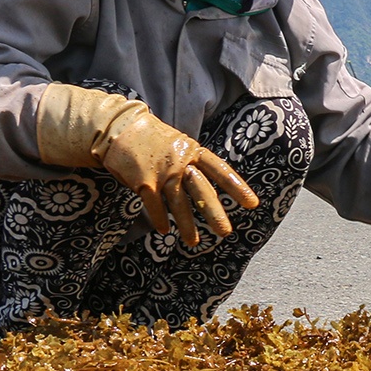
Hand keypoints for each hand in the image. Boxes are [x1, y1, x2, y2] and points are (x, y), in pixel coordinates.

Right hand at [37, 83, 257, 244]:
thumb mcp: (179, 144)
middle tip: (225, 232)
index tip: (252, 203)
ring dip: (186, 226)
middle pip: (202, 191)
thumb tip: (207, 187)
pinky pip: (154, 206)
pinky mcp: (143, 181)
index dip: (237, 187)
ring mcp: (162, 172)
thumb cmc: (152, 140)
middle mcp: (181, 161)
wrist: (119, 128)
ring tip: (194, 243)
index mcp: (194, 151)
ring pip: (179, 204)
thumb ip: (192, 163)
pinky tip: (165, 231)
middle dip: (214, 213)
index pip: (220, 170)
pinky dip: (159, 219)